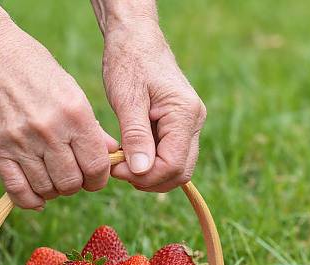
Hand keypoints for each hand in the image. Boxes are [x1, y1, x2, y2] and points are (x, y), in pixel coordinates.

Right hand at [0, 0, 118, 208]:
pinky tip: (38, 198)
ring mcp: (20, 141)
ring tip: (53, 178)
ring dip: (54, 191)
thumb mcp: (72, 91)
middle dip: (77, 185)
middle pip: (71, 183)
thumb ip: (92, 128)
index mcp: (74, 113)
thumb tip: (112, 154)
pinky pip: (17, 190)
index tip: (95, 176)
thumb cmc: (36, 71)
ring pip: (46, 189)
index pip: (95, 166)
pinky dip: (30, 201)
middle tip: (73, 176)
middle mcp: (48, 130)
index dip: (99, 178)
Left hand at [102, 18, 206, 191]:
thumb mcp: (127, 99)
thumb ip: (136, 136)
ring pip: (176, 168)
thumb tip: (141, 171)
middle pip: (179, 173)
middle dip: (149, 180)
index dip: (145, 176)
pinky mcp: (179, 127)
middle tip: (118, 170)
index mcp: (184, 114)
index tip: (116, 169)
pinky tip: (129, 156)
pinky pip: (169, 157)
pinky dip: (150, 164)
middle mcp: (194, 122)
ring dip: (149, 175)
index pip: (173, 165)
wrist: (136, 39)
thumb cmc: (129, 62)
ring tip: (122, 163)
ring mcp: (189, 125)